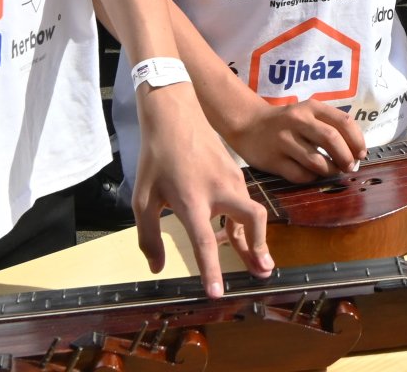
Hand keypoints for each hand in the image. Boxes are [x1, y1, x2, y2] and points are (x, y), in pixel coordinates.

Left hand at [133, 83, 271, 296]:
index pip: (204, 243)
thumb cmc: (156, 157)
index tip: (217, 293)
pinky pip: (243, 201)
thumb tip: (156, 268)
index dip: (211, 270)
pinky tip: (237, 232)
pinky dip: (244, 220)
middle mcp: (218, 190)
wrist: (174, 113)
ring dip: (254, 237)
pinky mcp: (235, 172)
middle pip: (252, 220)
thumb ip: (148, 236)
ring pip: (250, 212)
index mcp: (192, 200)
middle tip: (263, 271)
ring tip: (256, 260)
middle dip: (259, 247)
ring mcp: (231, 179)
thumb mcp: (143, 198)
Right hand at [224, 97, 366, 184]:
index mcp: (311, 107)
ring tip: (333, 171)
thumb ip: (330, 126)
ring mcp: (284, 140)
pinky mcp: (273, 160)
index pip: (344, 121)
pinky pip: (300, 175)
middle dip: (346, 158)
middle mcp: (298, 120)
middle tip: (349, 167)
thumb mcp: (307, 113)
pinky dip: (312, 178)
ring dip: (330, 170)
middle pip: (332, 140)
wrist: (248, 124)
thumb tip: (356, 152)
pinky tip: (313, 175)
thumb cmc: (286, 122)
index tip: (361, 153)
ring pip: (317, 161)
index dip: (357, 140)